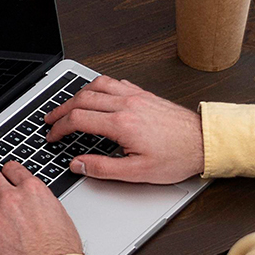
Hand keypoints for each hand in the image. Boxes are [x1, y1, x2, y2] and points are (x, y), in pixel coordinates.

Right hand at [43, 77, 204, 183]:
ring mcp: (135, 96)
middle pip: (82, 98)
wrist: (204, 142)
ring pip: (97, 85)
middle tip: (50, 120)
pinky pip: (115, 82)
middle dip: (61, 109)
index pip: (78, 119)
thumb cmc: (177, 157)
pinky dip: (99, 86)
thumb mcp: (138, 172)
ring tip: (68, 105)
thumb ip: (103, 168)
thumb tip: (79, 164)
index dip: (59, 128)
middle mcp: (127, 104)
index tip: (53, 136)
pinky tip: (98, 94)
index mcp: (122, 124)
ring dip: (77, 94)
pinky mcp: (144, 94)